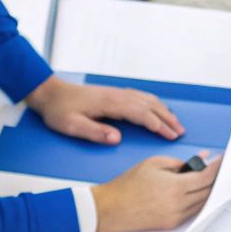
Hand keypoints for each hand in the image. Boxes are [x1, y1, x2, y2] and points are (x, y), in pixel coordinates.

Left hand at [26, 75, 183, 143]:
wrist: (50, 93)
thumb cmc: (59, 111)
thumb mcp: (72, 126)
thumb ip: (95, 132)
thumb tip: (117, 138)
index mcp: (110, 103)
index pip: (141, 114)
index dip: (158, 125)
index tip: (170, 136)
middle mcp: (117, 96)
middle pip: (149, 106)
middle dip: (167, 119)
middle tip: (180, 132)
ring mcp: (117, 93)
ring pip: (147, 100)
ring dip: (163, 111)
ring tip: (175, 123)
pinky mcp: (114, 94)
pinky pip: (141, 97)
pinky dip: (154, 103)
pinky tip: (158, 109)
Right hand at [91, 154, 221, 231]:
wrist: (110, 209)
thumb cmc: (128, 185)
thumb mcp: (154, 164)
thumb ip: (180, 162)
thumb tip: (201, 159)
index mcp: (175, 188)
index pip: (206, 177)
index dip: (218, 167)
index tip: (223, 159)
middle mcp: (179, 205)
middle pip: (208, 191)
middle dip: (216, 178)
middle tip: (219, 167)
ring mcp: (176, 217)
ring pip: (203, 202)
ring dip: (209, 190)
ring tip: (210, 177)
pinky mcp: (172, 224)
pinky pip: (193, 211)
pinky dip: (198, 200)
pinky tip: (198, 190)